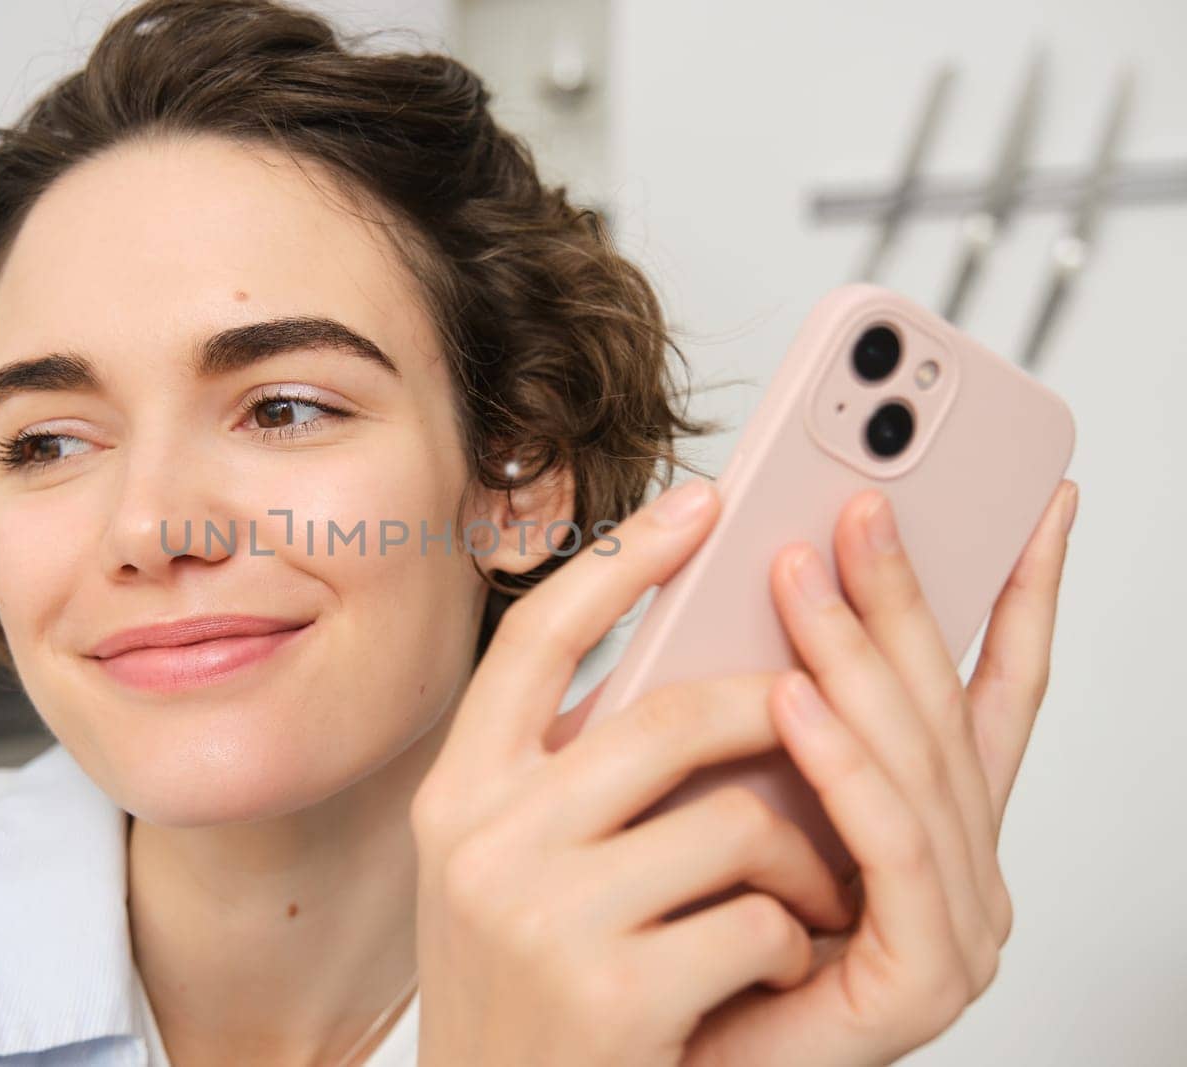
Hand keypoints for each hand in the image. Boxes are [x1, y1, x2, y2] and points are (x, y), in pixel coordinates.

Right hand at [412, 479, 859, 1066]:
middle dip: (776, 713)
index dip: (625, 562)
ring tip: (799, 895)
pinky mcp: (610, 992)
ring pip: (735, 821)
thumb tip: (691, 662)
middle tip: (821, 717)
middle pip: (669, 716)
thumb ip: (569, 774)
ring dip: (800, 860)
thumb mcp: (515, 869)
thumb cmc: (529, 992)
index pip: (537, 639)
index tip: (704, 501)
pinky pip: (759, 922)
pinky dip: (790, 943)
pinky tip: (762, 972)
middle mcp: (482, 840)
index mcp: (458, 793)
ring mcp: (539, 915)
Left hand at [680, 479, 1078, 1066]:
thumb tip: (751, 578)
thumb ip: (755, 706)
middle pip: (947, 708)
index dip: (1018, 594)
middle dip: (908, 597)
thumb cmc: (674, 926)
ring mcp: (955, 926)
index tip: (1034, 501)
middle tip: (861, 498)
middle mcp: (961, 867)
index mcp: (927, 819)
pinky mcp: (925, 980)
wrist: (630, 1060)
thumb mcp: (717, 783)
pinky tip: (790, 698)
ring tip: (802, 571)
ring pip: (918, 767)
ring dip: (859, 658)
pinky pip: (889, 847)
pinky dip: (843, 766)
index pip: (990, 691)